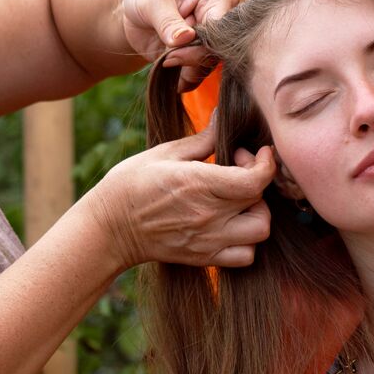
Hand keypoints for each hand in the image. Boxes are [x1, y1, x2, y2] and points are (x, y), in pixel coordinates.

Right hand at [84, 117, 274, 270]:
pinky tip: (232, 224)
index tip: (255, 153)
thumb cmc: (131, 184)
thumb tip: (222, 116)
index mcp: (198, 184)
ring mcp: (207, 240)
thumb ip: (202, 139)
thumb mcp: (164, 153)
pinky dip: (248, 241)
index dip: (264, 163)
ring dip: (257, 212)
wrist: (108, 228)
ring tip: (239, 200)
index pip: (255, 180)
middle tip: (239, 171)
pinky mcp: (204, 257)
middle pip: (261, 202)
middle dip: (259, 182)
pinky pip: (245, 256)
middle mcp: (208, 215)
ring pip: (259, 231)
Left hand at [118, 0, 237, 91]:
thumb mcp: (153, 0)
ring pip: (208, 66)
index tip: (174, 46)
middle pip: (217, 50)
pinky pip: (196, 76)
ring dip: (185, 70)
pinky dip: (183, 80)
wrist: (131, 2)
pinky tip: (169, 75)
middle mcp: (221, 20)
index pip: (220, 27)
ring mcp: (210, 40)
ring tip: (164, 60)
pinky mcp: (196, 56)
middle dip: (191, 59)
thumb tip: (185, 39)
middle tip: (167, 57)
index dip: (200, 42)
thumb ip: (168, 21)